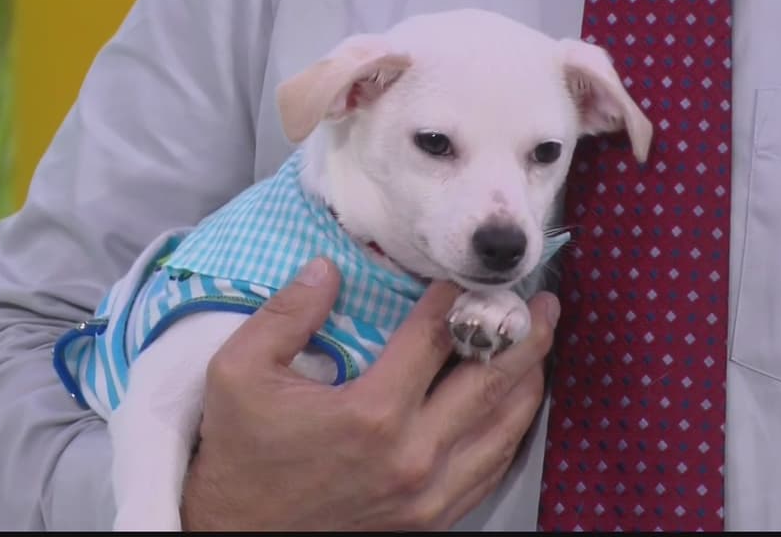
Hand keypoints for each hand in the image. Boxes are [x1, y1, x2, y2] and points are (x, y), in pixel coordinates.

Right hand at [179, 255, 559, 530]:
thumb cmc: (239, 459)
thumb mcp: (238, 374)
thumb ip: (284, 314)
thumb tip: (328, 268)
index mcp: (371, 412)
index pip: (436, 337)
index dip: (457, 298)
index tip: (465, 275)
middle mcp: (414, 454)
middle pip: (491, 379)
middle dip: (523, 333)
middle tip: (542, 302)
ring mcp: (430, 493)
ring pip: (505, 427)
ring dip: (529, 379)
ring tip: (541, 343)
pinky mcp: (433, 519)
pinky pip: (492, 469)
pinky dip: (513, 429)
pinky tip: (517, 405)